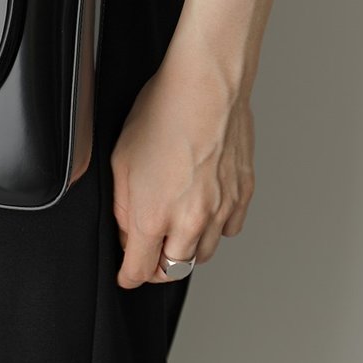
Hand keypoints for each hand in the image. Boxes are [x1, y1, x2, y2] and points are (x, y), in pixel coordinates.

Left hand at [110, 28, 255, 287]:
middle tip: (147, 250)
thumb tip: (128, 231)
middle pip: (174, 268)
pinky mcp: (242, 194)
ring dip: (186, 248)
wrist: (204, 87)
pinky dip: (215, 227)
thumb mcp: (120, 159)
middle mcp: (190, 221)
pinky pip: (229, 228)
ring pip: (204, 253)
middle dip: (157, 265)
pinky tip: (203, 209)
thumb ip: (123, 205)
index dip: (129, 275)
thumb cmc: (161, 113)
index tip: (126, 275)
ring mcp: (220, 210)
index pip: (140, 270)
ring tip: (174, 228)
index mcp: (154, 216)